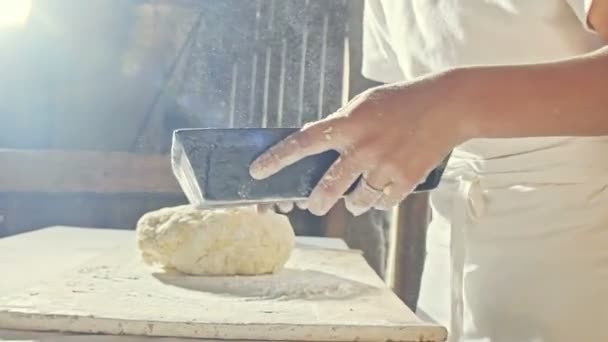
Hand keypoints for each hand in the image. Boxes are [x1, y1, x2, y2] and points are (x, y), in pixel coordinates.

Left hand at [250, 71, 467, 215]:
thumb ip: (339, 124)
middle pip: (327, 187)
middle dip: (316, 202)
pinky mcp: (406, 179)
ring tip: (355, 199)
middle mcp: (363, 148)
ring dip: (353, 203)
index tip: (257, 172)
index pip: (303, 143)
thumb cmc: (401, 100)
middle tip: (314, 205)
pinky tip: (381, 191)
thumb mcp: (363, 104)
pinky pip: (383, 202)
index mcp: (348, 124)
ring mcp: (385, 165)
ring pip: (357, 201)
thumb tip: (315, 140)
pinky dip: (379, 201)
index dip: (277, 159)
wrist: (447, 105)